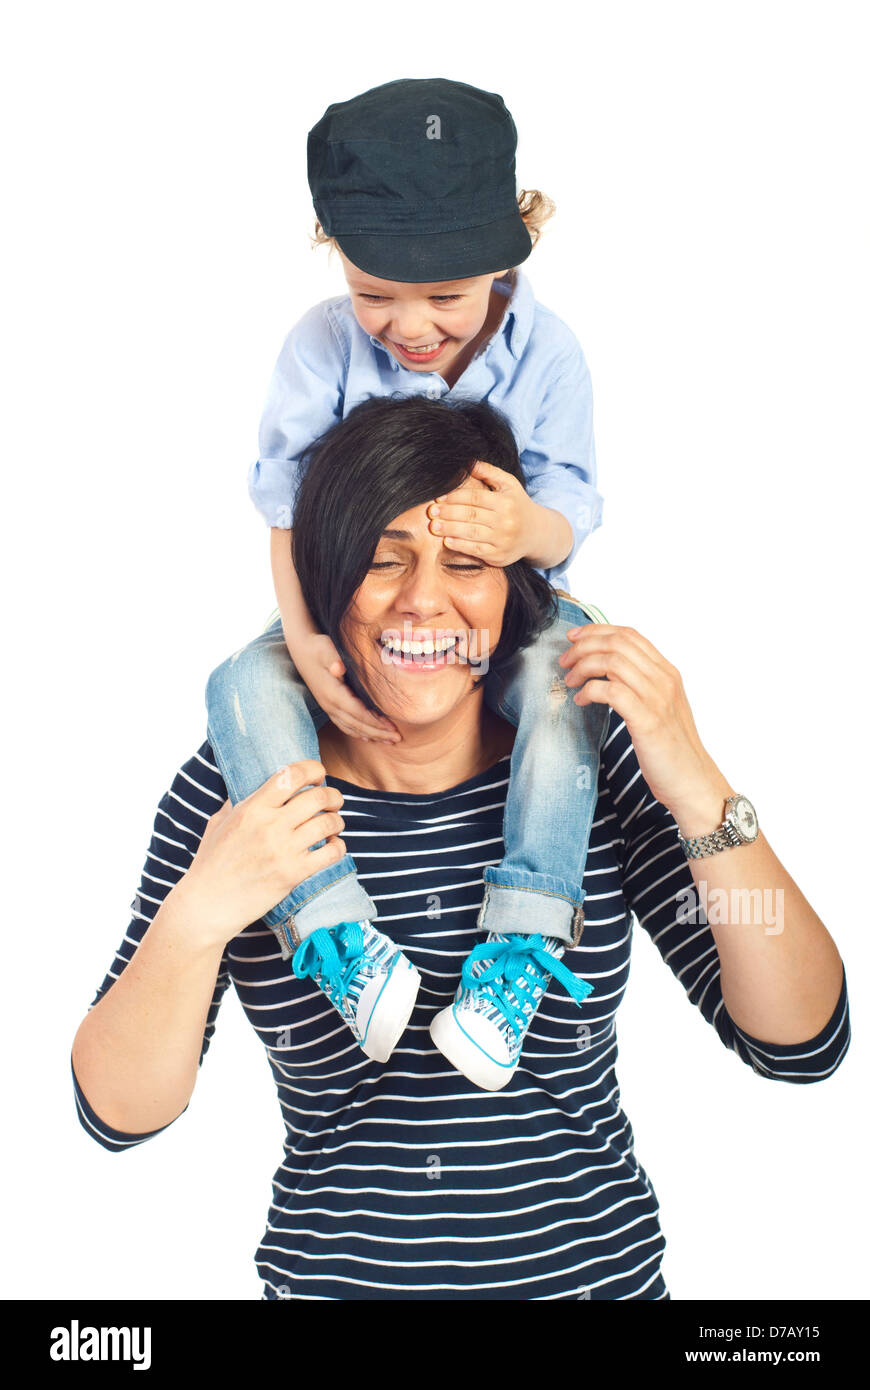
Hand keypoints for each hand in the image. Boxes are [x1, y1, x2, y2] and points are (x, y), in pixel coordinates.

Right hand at [171, 760, 348, 948]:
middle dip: (332, 795)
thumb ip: (238, 801)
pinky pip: (330, 853)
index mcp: (252, 808)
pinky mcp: (293, 874)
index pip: (292, 774)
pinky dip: (338, 847)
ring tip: (334, 824)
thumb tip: (254, 783)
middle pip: (317, 796)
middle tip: (333, 801)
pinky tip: (333, 847)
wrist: (207, 904)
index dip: (313, 769)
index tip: (318, 774)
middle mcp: (269, 825)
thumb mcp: (219, 822)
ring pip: (328, 823)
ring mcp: (283, 850)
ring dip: (337, 821)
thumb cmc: (211, 863)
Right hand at [291, 631, 399, 743]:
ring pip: (351, 728)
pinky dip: (358, 732)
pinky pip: (344, 724)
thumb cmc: (317, 646)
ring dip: (371, 736)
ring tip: (388, 741)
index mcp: (332, 694)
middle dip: (378, 733)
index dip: (376, 723)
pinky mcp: (328, 705)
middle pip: (357, 725)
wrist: (300, 648)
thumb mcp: (324, 648)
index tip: (393, 728)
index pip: (358, 714)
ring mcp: (328, 707)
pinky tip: (368, 737)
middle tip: (397, 739)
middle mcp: (330, 704)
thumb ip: (332, 658)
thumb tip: (339, 668)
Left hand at [426, 460, 541, 566]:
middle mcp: (506, 521)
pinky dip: (460, 546)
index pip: (475, 498)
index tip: (438, 498)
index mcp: (506, 502)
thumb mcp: (508, 485)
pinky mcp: (499, 556)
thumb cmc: (517, 505)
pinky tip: (447, 542)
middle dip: (449, 514)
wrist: (537, 533)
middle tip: (431, 512)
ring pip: (472, 534)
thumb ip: (488, 472)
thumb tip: (467, 462)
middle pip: (471, 516)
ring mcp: (503, 540)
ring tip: (434, 527)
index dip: (455, 497)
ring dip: (450, 530)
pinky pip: (477, 551)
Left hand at [558, 624, 730, 826]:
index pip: (629, 635)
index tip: (574, 637)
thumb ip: (641, 685)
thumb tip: (607, 672)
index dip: (597, 631)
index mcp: (667, 672)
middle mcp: (664, 680)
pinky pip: (612, 691)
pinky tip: (581, 700)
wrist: (693, 782)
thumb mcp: (661, 707)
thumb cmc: (673, 750)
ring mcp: (657, 699)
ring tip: (570, 681)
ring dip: (583, 667)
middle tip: (565, 661)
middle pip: (617, 643)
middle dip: (584, 646)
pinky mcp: (647, 720)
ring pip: (612, 662)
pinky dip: (590, 690)